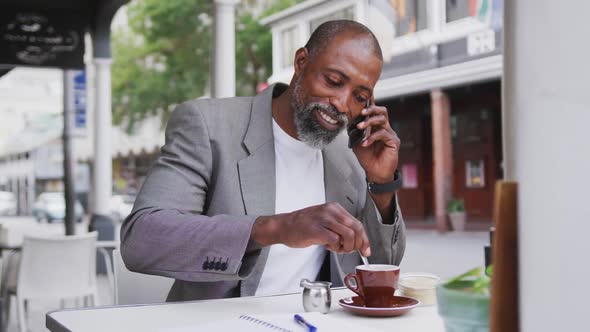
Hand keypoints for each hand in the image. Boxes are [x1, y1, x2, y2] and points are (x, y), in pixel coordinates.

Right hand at [252, 202, 370, 255]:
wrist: (284, 226)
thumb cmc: (303, 225)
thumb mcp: (324, 220)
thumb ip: (340, 227)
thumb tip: (357, 240)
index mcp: (334, 208)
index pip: (357, 223)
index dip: (364, 238)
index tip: (366, 249)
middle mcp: (331, 211)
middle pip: (356, 229)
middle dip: (358, 244)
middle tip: (352, 251)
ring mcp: (324, 219)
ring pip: (349, 235)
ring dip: (346, 247)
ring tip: (338, 248)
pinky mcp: (317, 230)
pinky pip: (336, 240)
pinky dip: (335, 247)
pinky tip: (328, 247)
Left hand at [352, 100, 399, 182]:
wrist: (374, 172)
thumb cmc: (367, 158)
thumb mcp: (357, 142)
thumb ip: (355, 132)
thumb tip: (348, 121)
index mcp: (376, 127)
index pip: (374, 112)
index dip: (370, 104)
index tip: (363, 99)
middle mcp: (385, 128)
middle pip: (382, 111)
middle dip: (371, 109)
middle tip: (362, 113)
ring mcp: (390, 134)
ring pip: (382, 119)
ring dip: (369, 121)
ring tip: (360, 128)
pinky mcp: (394, 141)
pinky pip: (383, 134)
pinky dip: (372, 137)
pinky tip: (365, 143)